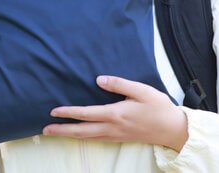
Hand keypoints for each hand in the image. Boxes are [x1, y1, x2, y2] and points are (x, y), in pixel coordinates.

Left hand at [42, 76, 188, 151]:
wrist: (173, 130)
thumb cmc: (159, 107)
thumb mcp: (141, 90)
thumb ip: (119, 84)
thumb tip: (98, 79)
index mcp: (116, 114)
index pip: (86, 113)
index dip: (69, 112)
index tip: (54, 111)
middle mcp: (113, 127)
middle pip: (82, 131)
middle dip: (62, 130)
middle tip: (45, 129)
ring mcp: (115, 135)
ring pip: (87, 137)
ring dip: (69, 135)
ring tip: (55, 132)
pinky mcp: (119, 138)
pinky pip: (96, 139)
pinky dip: (83, 137)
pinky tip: (78, 134)